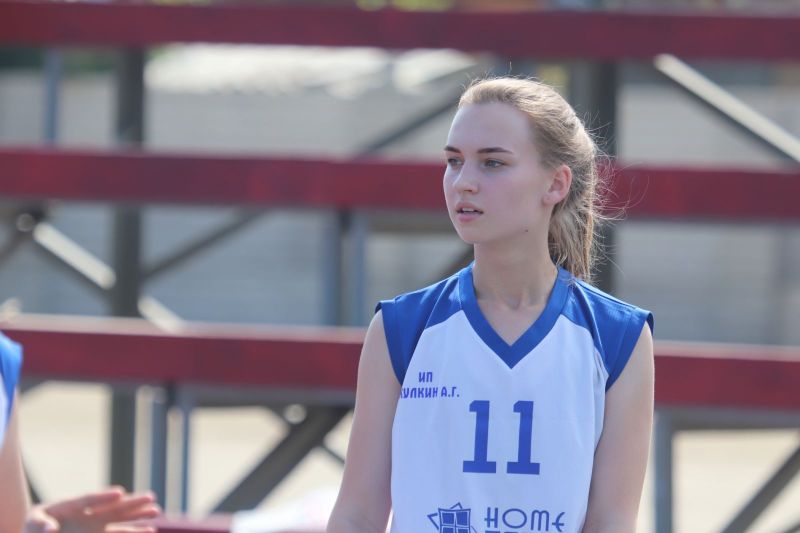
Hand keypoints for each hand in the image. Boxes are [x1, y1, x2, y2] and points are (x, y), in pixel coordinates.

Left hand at [24, 487, 160, 532]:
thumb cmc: (33, 527)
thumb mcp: (31, 523)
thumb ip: (39, 524)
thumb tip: (51, 529)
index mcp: (71, 506)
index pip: (89, 500)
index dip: (104, 497)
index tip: (120, 493)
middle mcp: (87, 514)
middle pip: (111, 506)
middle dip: (131, 503)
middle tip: (151, 496)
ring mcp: (94, 526)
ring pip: (120, 520)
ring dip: (138, 516)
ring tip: (156, 511)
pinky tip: (150, 530)